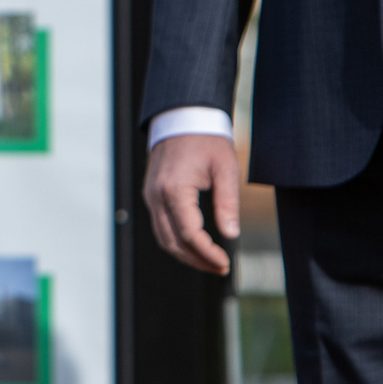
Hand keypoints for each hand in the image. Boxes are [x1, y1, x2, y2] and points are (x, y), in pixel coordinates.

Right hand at [143, 133, 241, 274]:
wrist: (182, 116)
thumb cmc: (206, 138)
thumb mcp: (225, 168)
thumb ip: (227, 202)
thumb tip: (231, 234)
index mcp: (174, 189)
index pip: (189, 234)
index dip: (207, 254)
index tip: (225, 263)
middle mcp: (156, 195)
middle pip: (172, 242)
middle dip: (197, 260)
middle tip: (221, 268)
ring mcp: (151, 195)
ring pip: (163, 238)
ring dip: (186, 254)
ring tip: (210, 261)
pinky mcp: (152, 194)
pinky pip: (160, 226)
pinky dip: (176, 241)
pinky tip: (195, 245)